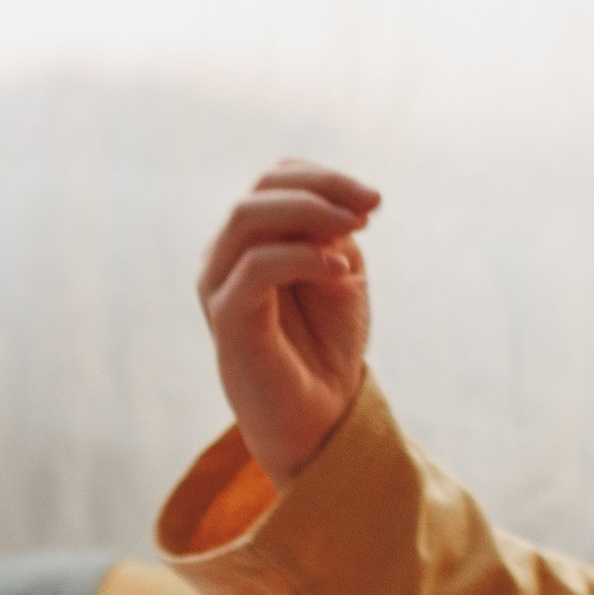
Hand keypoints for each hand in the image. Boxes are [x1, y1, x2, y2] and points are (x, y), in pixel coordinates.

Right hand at [197, 162, 380, 484]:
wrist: (320, 417)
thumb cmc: (327, 345)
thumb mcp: (340, 272)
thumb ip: (331, 233)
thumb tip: (330, 207)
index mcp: (250, 240)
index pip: (274, 180)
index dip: (324, 177)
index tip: (375, 200)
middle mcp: (224, 256)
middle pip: (260, 189)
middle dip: (322, 188)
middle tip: (371, 207)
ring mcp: (219, 285)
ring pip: (247, 217)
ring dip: (310, 212)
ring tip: (356, 229)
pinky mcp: (226, 318)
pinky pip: (256, 266)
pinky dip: (303, 257)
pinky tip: (341, 271)